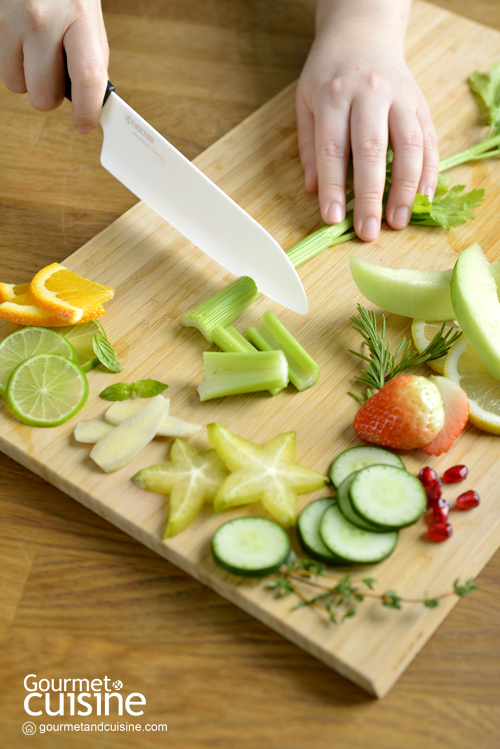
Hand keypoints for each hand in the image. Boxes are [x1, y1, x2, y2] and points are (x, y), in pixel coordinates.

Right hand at [0, 0, 108, 133]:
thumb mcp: (86, 8)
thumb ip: (91, 51)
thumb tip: (93, 95)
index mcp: (77, 15)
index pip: (87, 77)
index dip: (88, 110)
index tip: (86, 124)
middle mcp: (41, 19)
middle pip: (44, 95)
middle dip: (50, 94)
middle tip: (54, 77)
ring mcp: (9, 21)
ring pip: (16, 85)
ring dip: (26, 77)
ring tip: (33, 51)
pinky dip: (9, 60)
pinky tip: (18, 39)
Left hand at [296, 2, 438, 240]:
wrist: (362, 33)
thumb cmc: (328, 75)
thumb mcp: (305, 102)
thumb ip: (309, 146)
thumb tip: (313, 189)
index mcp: (334, 96)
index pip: (332, 149)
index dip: (332, 187)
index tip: (333, 219)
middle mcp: (369, 94)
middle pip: (372, 150)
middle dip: (370, 195)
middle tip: (369, 230)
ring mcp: (400, 97)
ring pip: (409, 145)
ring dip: (405, 188)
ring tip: (399, 221)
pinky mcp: (421, 103)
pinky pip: (429, 140)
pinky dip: (429, 172)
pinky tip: (422, 198)